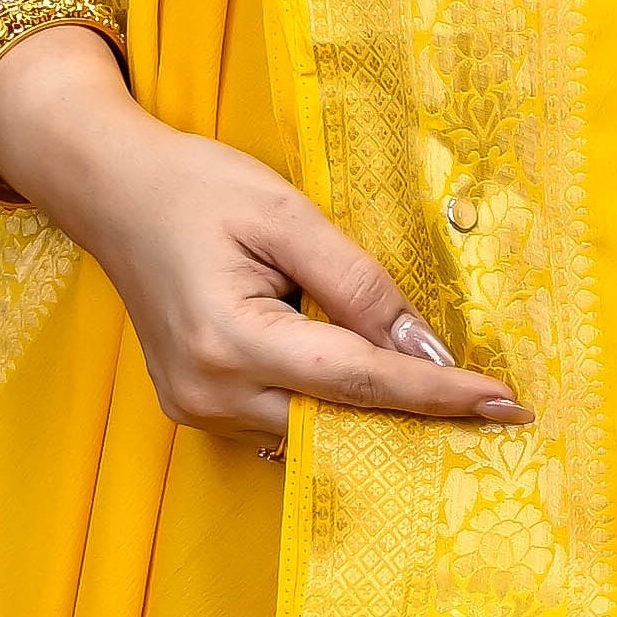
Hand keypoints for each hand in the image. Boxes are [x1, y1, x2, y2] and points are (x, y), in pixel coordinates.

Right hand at [0, 25, 523, 443]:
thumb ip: (359, 285)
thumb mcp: (287, 214)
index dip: (438, 395)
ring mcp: (195, 408)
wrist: (110, 188)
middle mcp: (207, 392)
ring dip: (375, 415)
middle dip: (419, 416)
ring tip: (448, 400)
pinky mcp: (194, 408)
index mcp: (231, 339)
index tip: (506, 404)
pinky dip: (331, 409)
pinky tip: (375, 391)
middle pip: (340, 419)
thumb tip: (428, 348)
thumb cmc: (195, 185)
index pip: (359, 380)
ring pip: (312, 431)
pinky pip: (281, 423)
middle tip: (498, 412)